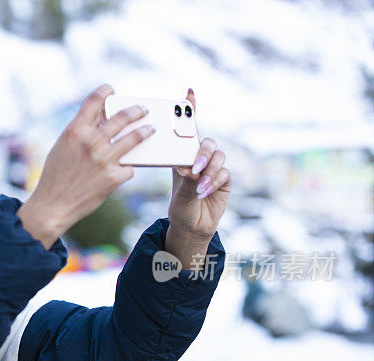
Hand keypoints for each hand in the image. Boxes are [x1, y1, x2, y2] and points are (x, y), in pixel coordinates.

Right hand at [18, 84, 154, 248]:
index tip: (112, 90)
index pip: (95, 99)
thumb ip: (80, 131)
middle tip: (142, 110)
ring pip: (134, 138)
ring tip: (150, 129)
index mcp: (75, 130)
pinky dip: (127, 167)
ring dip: (145, 131)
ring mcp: (104, 159)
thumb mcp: (62, 146)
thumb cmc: (55, 176)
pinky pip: (129, 167)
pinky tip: (125, 168)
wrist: (53, 205)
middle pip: (122, 116)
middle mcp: (91, 142)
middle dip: (136, 110)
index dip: (106, 90)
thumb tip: (99, 119)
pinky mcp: (113, 177)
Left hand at [170, 88, 230, 239]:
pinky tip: (203, 191)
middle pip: (207, 142)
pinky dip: (214, 181)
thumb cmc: (181, 206)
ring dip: (209, 170)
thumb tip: (191, 168)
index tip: (188, 93)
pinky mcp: (225, 179)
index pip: (189, 130)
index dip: (190, 110)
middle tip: (194, 166)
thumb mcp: (179, 192)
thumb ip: (186, 178)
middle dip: (202, 152)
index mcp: (184, 156)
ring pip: (219, 157)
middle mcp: (200, 158)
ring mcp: (214, 168)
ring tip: (198, 184)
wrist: (192, 226)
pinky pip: (224, 173)